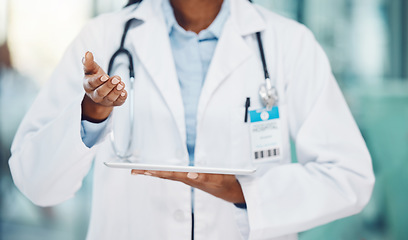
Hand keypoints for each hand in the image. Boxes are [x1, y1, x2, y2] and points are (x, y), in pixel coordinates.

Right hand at [81, 51, 127, 121]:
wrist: (100, 91)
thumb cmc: (95, 77)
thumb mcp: (91, 69)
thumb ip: (89, 62)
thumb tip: (87, 53)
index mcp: (88, 85)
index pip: (92, 84)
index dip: (98, 80)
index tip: (105, 76)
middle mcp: (95, 95)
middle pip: (101, 92)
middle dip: (109, 85)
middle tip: (116, 78)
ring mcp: (105, 100)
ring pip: (110, 98)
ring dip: (116, 91)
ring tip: (121, 84)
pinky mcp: (114, 103)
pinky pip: (118, 102)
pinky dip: (122, 98)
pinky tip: (124, 92)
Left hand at [131, 170, 245, 203]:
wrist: (230, 189)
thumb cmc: (223, 182)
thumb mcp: (218, 178)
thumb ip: (205, 175)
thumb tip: (190, 173)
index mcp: (190, 178)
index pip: (169, 174)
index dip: (156, 171)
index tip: (143, 170)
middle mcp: (187, 178)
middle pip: (165, 174)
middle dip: (149, 172)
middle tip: (135, 170)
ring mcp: (188, 178)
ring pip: (168, 174)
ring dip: (155, 172)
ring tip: (142, 170)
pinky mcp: (191, 177)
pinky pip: (175, 174)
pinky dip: (164, 172)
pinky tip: (159, 171)